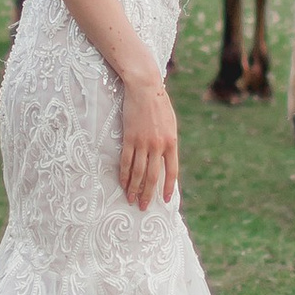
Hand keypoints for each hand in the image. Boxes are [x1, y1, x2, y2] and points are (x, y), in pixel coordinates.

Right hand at [117, 68, 179, 210]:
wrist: (145, 88)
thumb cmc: (159, 104)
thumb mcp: (171, 124)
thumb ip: (169, 141)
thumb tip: (166, 158)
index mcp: (171, 142)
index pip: (171, 171)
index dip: (167, 187)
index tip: (164, 199)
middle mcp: (158, 145)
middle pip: (153, 176)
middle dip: (148, 193)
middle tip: (143, 207)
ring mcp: (143, 142)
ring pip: (138, 172)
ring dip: (134, 188)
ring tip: (131, 200)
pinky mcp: (129, 138)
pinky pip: (126, 161)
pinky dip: (124, 174)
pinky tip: (122, 183)